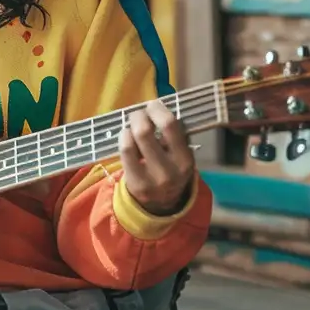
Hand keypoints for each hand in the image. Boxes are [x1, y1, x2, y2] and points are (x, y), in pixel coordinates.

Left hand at [118, 98, 196, 217]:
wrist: (164, 204)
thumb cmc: (171, 167)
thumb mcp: (181, 154)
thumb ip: (174, 134)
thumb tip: (157, 105)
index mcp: (185, 159)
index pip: (170, 125)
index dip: (158, 109)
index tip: (153, 105)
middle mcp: (170, 171)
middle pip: (144, 130)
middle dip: (139, 115)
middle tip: (139, 114)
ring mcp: (152, 179)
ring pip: (132, 140)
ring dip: (129, 126)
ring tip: (133, 127)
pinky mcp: (136, 184)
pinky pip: (125, 151)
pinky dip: (124, 137)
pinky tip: (127, 137)